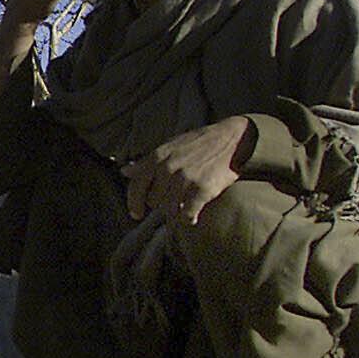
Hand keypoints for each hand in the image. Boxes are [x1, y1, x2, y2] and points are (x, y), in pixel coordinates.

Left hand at [121, 116, 256, 224]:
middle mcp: (168, 168)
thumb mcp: (170, 147)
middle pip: (153, 200)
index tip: (136, 214)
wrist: (233, 138)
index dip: (133, 202)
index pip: (136, 185)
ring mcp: (185, 179)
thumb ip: (147, 162)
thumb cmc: (200, 144)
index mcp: (157, 157)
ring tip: (185, 208)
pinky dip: (188, 219)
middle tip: (174, 201)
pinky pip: (187, 214)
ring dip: (176, 212)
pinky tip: (192, 218)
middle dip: (161, 204)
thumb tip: (124, 171)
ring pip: (169, 209)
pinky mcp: (202, 189)